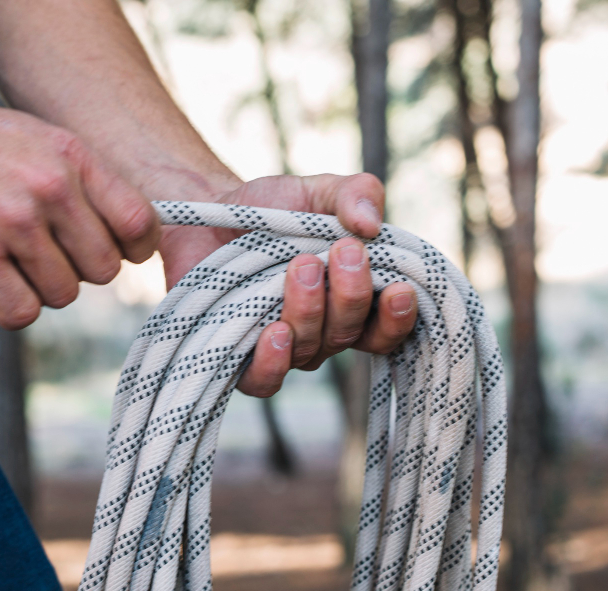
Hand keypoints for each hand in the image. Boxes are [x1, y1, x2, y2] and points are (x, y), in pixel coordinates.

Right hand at [0, 92, 161, 328]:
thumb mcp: (37, 140)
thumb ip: (84, 182)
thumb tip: (132, 235)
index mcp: (71, 157)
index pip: (140, 223)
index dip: (132, 249)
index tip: (111, 252)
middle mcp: (48, 187)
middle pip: (103, 270)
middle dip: (77, 272)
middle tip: (43, 257)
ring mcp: (11, 221)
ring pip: (63, 294)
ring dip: (38, 290)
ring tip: (9, 264)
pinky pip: (21, 312)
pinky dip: (9, 309)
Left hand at [159, 173, 417, 396]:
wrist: (207, 215)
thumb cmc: (269, 210)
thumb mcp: (317, 192)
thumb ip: (354, 194)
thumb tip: (372, 223)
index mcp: (349, 300)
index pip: (385, 328)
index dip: (397, 319)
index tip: (400, 290)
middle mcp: (322, 332)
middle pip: (348, 334)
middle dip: (351, 295)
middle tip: (342, 251)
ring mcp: (284, 350)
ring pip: (310, 352)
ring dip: (310, 310)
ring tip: (299, 267)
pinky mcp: (241, 362)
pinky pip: (265, 382)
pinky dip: (273, 362)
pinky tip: (274, 332)